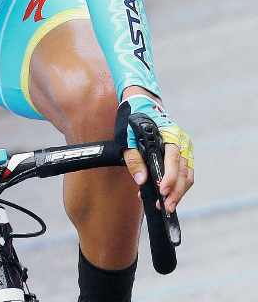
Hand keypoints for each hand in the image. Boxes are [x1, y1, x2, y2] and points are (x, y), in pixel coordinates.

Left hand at [119, 93, 193, 211]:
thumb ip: (134, 159)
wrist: (141, 106)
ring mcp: (185, 148)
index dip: (169, 178)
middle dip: (175, 192)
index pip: (173, 160)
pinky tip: (165, 195)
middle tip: (166, 207)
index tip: (161, 191)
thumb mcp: (127, 138)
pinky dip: (177, 186)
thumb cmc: (133, 121)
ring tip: (167, 206)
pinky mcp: (183, 155)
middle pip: (183, 171)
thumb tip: (142, 181)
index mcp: (170, 134)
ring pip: (187, 175)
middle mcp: (182, 142)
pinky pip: (185, 173)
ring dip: (179, 192)